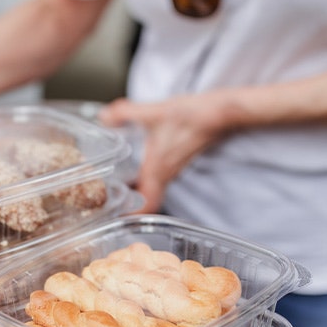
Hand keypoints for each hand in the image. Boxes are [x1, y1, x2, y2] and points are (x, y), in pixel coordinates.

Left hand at [100, 94, 228, 213]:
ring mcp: (174, 167)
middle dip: (131, 202)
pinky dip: (148, 174)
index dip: (130, 214)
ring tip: (121, 180)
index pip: (146, 205)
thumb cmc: (193, 116)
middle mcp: (167, 173)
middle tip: (111, 196)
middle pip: (148, 199)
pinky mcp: (179, 158)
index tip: (115, 212)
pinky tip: (139, 159)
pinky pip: (161, 174)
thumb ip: (126, 113)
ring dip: (139, 187)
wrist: (221, 114)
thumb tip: (105, 115)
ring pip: (155, 187)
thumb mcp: (154, 113)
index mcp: (158, 169)